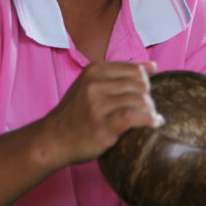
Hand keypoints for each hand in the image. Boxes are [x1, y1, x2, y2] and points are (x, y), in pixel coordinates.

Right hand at [42, 61, 164, 167]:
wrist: (52, 139)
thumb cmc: (76, 112)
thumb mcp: (91, 85)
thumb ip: (120, 75)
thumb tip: (153, 66)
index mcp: (94, 70)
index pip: (135, 69)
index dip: (145, 82)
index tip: (143, 94)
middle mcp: (94, 85)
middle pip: (140, 84)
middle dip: (148, 96)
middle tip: (146, 108)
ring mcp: (97, 106)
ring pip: (139, 100)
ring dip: (150, 110)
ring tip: (149, 117)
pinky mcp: (103, 126)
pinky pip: (135, 117)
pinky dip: (149, 120)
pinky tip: (153, 124)